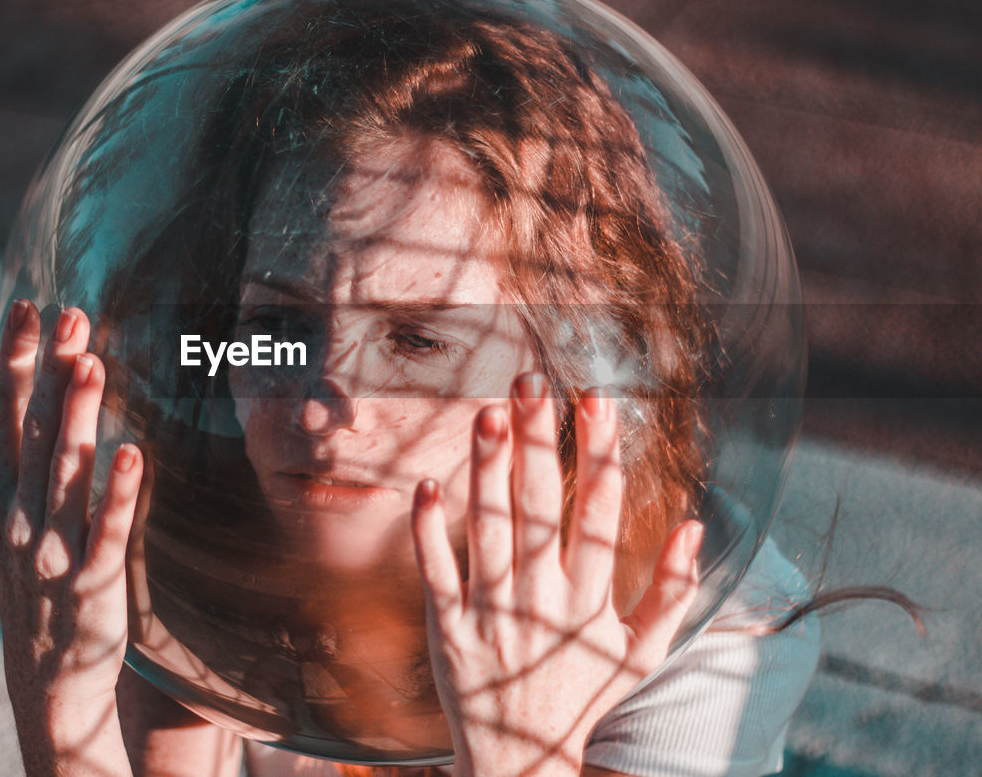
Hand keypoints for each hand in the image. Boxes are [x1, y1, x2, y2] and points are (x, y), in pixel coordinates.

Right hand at [0, 299, 141, 774]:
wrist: (45, 675)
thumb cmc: (24, 591)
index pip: (3, 412)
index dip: (15, 358)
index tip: (29, 306)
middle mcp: (18, 517)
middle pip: (33, 431)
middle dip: (49, 371)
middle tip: (70, 315)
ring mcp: (53, 549)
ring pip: (65, 472)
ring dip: (77, 418)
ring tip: (92, 365)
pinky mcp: (93, 580)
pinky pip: (107, 530)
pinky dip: (119, 494)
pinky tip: (133, 454)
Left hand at [411, 375, 703, 776]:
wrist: (523, 759)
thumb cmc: (584, 694)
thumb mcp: (642, 652)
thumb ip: (673, 590)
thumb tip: (696, 526)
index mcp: (592, 600)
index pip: (601, 513)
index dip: (600, 454)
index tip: (597, 401)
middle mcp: (544, 600)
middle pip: (541, 508)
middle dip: (539, 442)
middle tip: (531, 384)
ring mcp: (493, 613)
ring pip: (489, 530)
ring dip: (487, 470)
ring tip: (486, 413)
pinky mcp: (449, 628)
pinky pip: (437, 572)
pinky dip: (429, 531)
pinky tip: (426, 485)